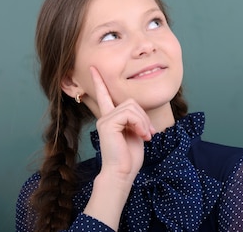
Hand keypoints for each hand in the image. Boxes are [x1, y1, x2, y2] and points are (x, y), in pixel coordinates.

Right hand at [90, 66, 155, 183]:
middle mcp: (105, 117)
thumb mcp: (135, 133)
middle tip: (148, 133)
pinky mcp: (107, 124)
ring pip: (132, 107)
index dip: (99, 81)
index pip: (104, 96)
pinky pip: (129, 114)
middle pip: (131, 102)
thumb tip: (140, 114)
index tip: (94, 68)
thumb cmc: (129, 157)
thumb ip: (135, 119)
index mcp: (110, 118)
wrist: (122, 173)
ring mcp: (104, 120)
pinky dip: (140, 124)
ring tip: (146, 136)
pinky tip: (141, 136)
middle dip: (144, 117)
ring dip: (144, 122)